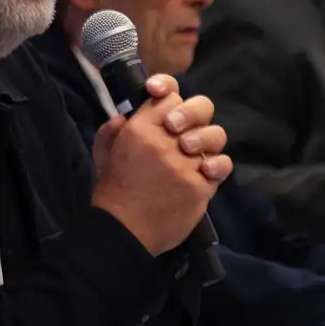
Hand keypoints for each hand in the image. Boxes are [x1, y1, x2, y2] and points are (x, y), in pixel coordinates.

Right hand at [90, 74, 229, 255]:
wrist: (122, 231)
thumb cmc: (112, 192)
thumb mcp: (103, 153)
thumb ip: (112, 130)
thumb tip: (125, 115)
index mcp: (139, 129)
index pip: (169, 95)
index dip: (169, 94)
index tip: (164, 101)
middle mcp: (164, 142)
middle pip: (199, 107)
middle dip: (195, 114)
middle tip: (181, 132)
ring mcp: (185, 164)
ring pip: (214, 135)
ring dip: (206, 141)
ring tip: (191, 153)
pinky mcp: (200, 186)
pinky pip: (221, 166)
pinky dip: (216, 166)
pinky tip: (205, 171)